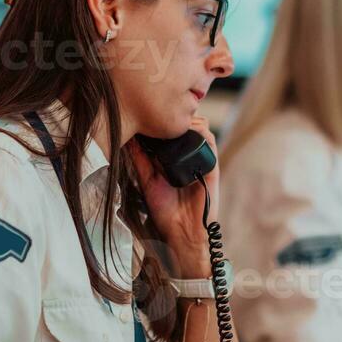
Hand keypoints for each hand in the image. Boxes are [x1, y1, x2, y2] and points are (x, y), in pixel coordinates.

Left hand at [127, 116, 218, 276]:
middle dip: (177, 115)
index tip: (150, 111)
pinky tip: (186, 135)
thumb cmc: (164, 209)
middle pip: (189, 120)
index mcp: (175, 155)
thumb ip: (140, 159)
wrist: (180, 230)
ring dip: (188, 121)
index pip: (174, 126)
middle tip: (160, 115)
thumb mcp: (146, 179)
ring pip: (201, 125)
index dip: (166, 116)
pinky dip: (200, 134)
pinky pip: (210, 142)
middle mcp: (190, 153)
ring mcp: (202, 158)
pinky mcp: (212, 165)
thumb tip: (130, 137)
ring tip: (172, 126)